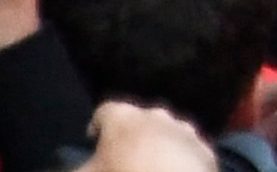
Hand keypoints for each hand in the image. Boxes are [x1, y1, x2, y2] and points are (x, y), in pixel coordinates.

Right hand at [88, 104, 220, 171]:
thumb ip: (78, 167)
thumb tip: (71, 168)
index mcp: (124, 119)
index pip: (105, 110)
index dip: (98, 124)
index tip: (93, 138)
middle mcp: (158, 116)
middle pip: (139, 120)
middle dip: (131, 135)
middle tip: (122, 157)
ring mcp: (186, 132)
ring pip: (167, 134)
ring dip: (158, 146)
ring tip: (150, 168)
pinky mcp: (206, 151)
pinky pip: (187, 151)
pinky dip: (180, 160)